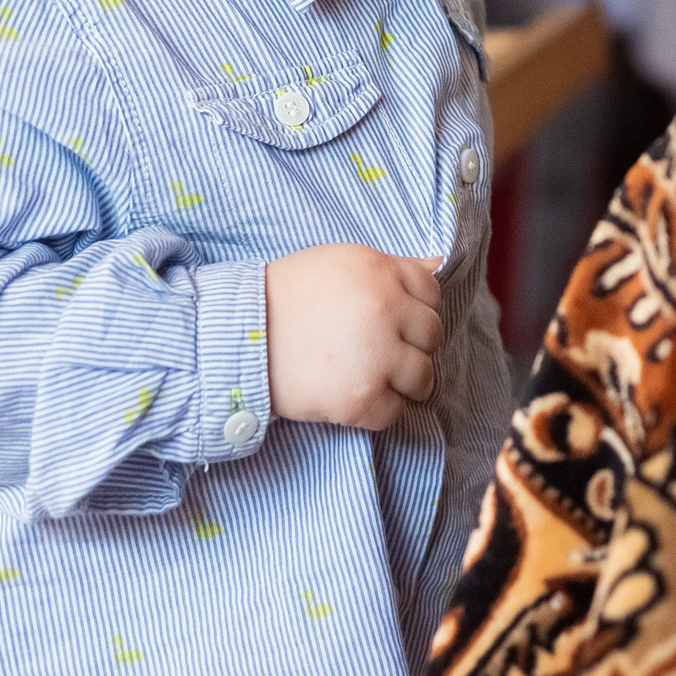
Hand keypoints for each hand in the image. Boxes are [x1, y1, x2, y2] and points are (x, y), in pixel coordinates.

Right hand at [264, 245, 444, 430]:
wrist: (238, 337)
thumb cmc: (287, 295)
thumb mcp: (340, 262)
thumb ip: (392, 266)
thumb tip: (438, 262)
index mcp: (381, 274)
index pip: (432, 292)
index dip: (417, 307)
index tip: (398, 320)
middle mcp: (386, 312)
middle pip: (433, 335)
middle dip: (416, 345)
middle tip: (387, 352)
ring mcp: (375, 358)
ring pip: (424, 377)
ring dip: (406, 383)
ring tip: (378, 379)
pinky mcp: (359, 399)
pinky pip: (394, 413)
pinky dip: (379, 411)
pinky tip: (358, 398)